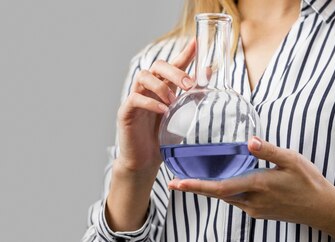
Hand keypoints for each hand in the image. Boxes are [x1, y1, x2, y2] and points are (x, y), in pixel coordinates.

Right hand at [106, 39, 196, 231]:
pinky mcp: (126, 112)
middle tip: (188, 85)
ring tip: (173, 101)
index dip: (184, 53)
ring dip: (161, 86)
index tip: (197, 43)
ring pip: (144, 77)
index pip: (173, 65)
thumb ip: (192, 96)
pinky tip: (163, 111)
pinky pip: (134, 98)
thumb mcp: (181, 117)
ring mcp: (135, 98)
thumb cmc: (161, 139)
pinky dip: (150, 102)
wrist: (144, 162)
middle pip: (158, 66)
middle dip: (175, 71)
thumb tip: (209, 75)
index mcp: (162, 88)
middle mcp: (148, 89)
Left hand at [168, 137, 334, 241]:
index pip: (220, 187)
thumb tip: (249, 141)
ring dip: (209, 190)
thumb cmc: (310, 182)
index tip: (177, 183)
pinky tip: (221, 183)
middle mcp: (252, 200)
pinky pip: (236, 200)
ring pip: (226, 198)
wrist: (324, 210)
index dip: (197, 186)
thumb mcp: (292, 160)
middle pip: (217, 194)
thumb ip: (269, 150)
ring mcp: (255, 209)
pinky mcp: (258, 212)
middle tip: (173, 183)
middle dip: (195, 188)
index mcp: (258, 185)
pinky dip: (224, 192)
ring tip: (191, 180)